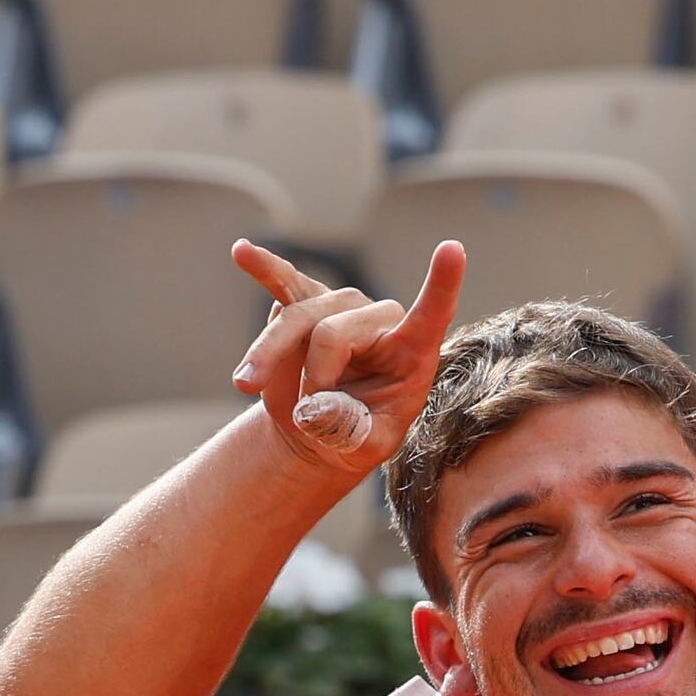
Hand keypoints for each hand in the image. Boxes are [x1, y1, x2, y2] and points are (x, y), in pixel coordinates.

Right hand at [227, 238, 468, 475]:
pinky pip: (283, 282)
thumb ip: (350, 432)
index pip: (432, 314)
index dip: (442, 284)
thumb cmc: (357, 435)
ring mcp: (339, 306)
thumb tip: (316, 406)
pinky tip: (242, 252)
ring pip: (294, 318)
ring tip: (247, 386)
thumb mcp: (365, 448)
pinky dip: (263, 268)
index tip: (453, 248)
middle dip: (310, 380)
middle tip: (309, 411)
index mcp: (411, 350)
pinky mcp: (305, 303)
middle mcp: (377, 318)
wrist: (318, 429)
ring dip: (267, 357)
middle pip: (330, 333)